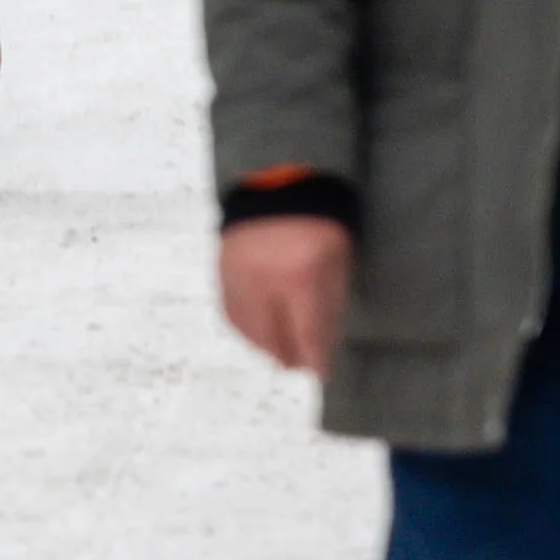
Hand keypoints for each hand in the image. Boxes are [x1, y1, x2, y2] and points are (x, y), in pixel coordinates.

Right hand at [221, 216, 353, 377]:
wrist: (277, 186)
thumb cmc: (320, 226)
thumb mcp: (338, 263)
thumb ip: (330, 305)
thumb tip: (322, 346)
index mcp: (299, 277)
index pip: (305, 332)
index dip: (314, 358)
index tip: (320, 373)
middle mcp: (263, 280)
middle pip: (271, 336)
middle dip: (287, 356)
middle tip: (298, 365)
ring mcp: (237, 275)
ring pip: (247, 327)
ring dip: (263, 345)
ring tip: (277, 352)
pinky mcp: (221, 270)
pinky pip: (229, 311)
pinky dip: (243, 328)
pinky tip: (256, 333)